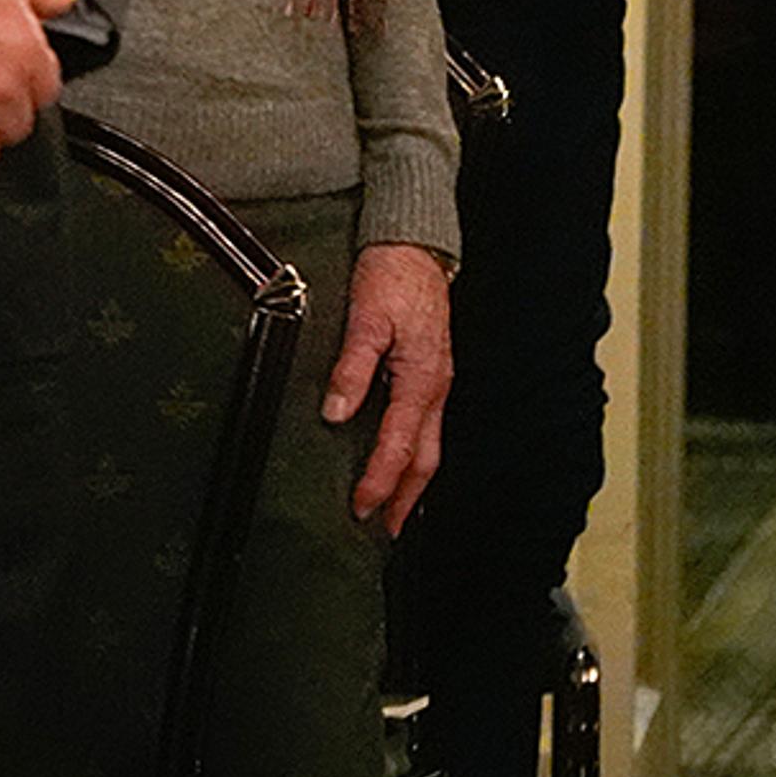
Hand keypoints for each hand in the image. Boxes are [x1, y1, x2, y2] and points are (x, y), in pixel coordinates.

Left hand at [329, 244, 453, 529]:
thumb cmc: (393, 278)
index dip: (379, 481)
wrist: (415, 247)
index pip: (399, 445)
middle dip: (405, 497)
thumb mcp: (366, 319)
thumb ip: (352, 368)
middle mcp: (436, 386)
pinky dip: (417, 454)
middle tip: (385, 529)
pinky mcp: (431, 372)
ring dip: (414, 482)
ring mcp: (438, 380)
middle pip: (426, 458)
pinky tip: (404, 461)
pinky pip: (429, 426)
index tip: (360, 508)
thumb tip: (337, 413)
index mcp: (422, 378)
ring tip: (396, 509)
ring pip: (431, 445)